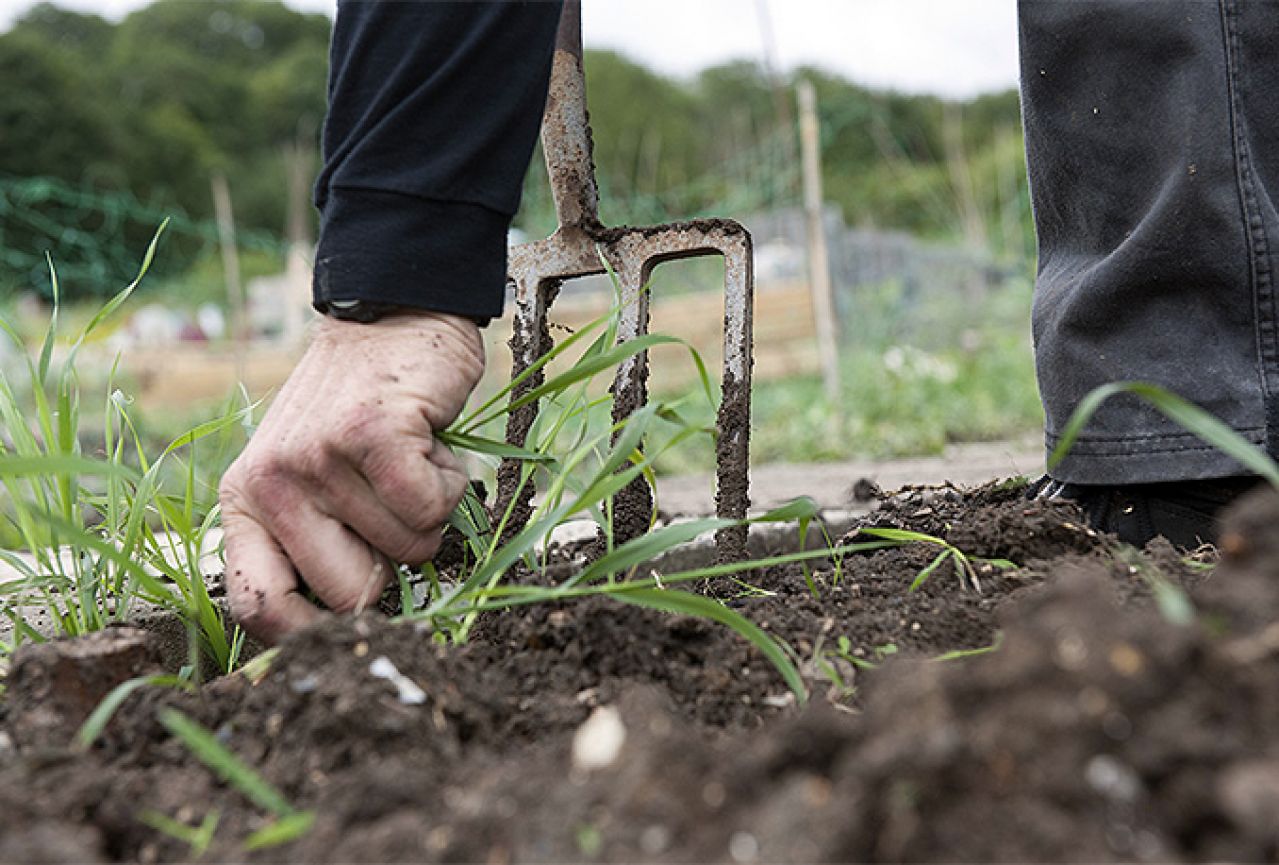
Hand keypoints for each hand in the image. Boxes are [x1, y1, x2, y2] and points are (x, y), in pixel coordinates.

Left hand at [219, 311, 483, 643]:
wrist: (392, 318)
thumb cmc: (361, 412)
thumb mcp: (313, 479)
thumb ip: (316, 545)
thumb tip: (348, 635)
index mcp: (246, 504)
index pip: (258, 608)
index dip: (313, 636)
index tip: (357, 627)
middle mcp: (270, 484)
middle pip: (350, 595)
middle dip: (394, 564)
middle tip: (391, 510)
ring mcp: (317, 457)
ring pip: (406, 548)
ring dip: (429, 512)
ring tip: (406, 460)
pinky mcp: (369, 434)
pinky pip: (429, 507)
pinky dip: (450, 484)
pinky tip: (428, 445)